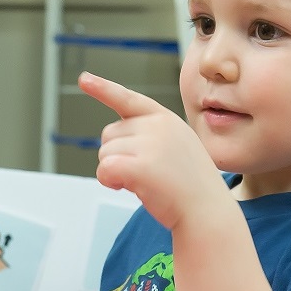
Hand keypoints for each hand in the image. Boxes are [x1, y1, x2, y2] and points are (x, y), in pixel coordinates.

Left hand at [81, 71, 228, 230]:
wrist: (207, 211)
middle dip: (116, 155)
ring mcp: (150, 144)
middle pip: (108, 134)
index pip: (128, 99)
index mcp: (165, 118)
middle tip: (143, 172)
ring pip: (104, 153)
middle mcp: (157, 126)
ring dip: (114, 171)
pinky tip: (127, 187)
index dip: (103, 89)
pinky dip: (108, 181)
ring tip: (143, 181)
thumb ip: (148, 136)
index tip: (83, 79)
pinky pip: (105, 168)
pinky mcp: (140, 166)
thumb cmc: (189, 186)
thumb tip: (111, 141)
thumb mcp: (175, 147)